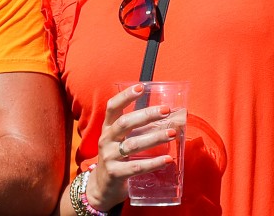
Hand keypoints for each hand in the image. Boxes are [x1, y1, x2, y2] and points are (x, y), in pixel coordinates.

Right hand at [85, 84, 179, 211]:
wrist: (101, 188)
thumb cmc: (116, 158)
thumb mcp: (119, 140)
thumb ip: (136, 129)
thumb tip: (166, 116)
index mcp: (107, 128)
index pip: (112, 107)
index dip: (125, 96)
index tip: (141, 86)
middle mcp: (106, 139)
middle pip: (125, 123)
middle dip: (147, 115)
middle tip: (166, 110)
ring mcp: (109, 157)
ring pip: (133, 144)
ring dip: (154, 138)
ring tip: (172, 133)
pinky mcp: (115, 174)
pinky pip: (136, 167)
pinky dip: (153, 163)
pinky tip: (167, 160)